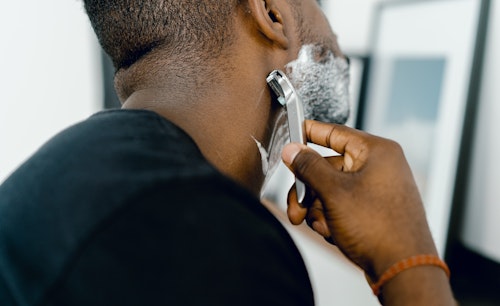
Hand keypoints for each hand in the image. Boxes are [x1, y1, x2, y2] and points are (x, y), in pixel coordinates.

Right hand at [281, 120, 437, 279]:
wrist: (403, 269)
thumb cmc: (380, 228)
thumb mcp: (334, 192)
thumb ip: (309, 167)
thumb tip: (292, 150)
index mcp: (376, 152)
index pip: (335, 132)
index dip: (311, 132)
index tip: (294, 132)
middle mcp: (378, 167)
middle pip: (327, 168)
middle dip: (308, 191)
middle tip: (296, 207)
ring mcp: (376, 189)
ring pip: (331, 190)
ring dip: (318, 208)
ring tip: (320, 225)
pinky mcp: (373, 210)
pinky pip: (342, 205)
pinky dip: (331, 218)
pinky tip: (333, 232)